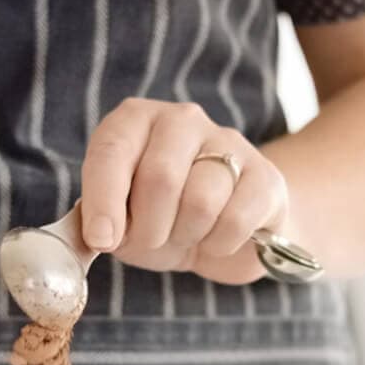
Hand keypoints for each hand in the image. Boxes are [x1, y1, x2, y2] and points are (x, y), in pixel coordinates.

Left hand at [78, 99, 289, 284]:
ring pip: (201, 201)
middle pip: (161, 178)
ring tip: (185, 234)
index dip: (104, 201)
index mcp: (135, 121)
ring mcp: (229, 142)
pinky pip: (236, 219)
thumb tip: (99, 235)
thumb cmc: (159, 221)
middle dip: (150, 227)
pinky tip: (216, 239)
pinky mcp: (265, 175)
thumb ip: (99, 221)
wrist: (222, 234)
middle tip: (152, 240)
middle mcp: (182, 120)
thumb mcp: (120, 221)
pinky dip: (219, 244)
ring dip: (186, 235)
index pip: (112, 151)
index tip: (102, 240)